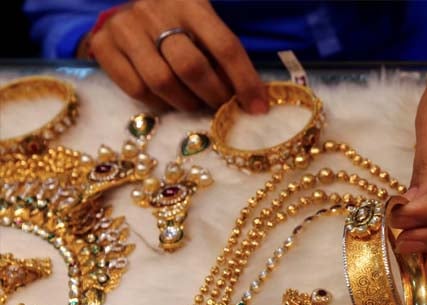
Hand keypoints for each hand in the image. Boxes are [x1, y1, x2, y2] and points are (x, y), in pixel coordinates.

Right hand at [89, 0, 267, 111]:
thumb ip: (221, 53)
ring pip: (162, 81)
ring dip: (186, 103)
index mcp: (191, 2)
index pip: (225, 46)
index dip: (245, 81)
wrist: (124, 11)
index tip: (257, 107)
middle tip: (221, 107)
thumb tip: (252, 98)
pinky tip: (168, 100)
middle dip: (213, 95)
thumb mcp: (202, 24)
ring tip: (195, 104)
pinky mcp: (103, 44)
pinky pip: (135, 89)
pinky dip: (158, 104)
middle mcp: (155, 10)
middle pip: (191, 67)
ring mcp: (125, 26)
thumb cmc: (176, 23)